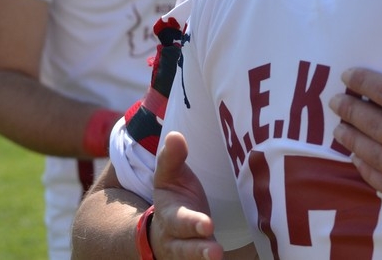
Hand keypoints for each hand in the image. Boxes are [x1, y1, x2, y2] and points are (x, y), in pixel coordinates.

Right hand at [150, 131, 224, 259]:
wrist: (163, 231)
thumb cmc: (174, 198)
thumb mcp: (168, 177)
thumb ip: (172, 158)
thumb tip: (175, 135)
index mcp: (170, 216)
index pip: (179, 220)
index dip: (192, 224)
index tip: (207, 224)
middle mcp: (177, 241)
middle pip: (185, 248)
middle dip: (199, 250)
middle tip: (216, 252)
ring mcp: (189, 255)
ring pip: (194, 259)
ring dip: (205, 259)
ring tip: (219, 257)